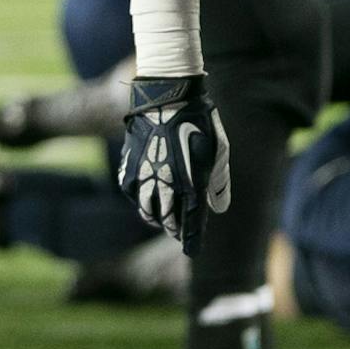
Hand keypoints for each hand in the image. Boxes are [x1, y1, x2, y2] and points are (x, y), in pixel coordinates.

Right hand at [118, 76, 229, 253]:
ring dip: (157, 218)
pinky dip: (140, 200)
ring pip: (147, 210)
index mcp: (191, 183)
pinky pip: (132, 193)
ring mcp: (144, 177)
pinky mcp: (130, 167)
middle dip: (175, 229)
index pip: (191, 223)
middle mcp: (165, 185)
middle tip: (181, 232)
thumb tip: (218, 208)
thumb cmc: (199, 122)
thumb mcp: (218, 150)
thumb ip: (219, 181)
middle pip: (168, 219)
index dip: (192, 240)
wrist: (167, 97)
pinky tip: (146, 199)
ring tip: (163, 220)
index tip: (192, 252)